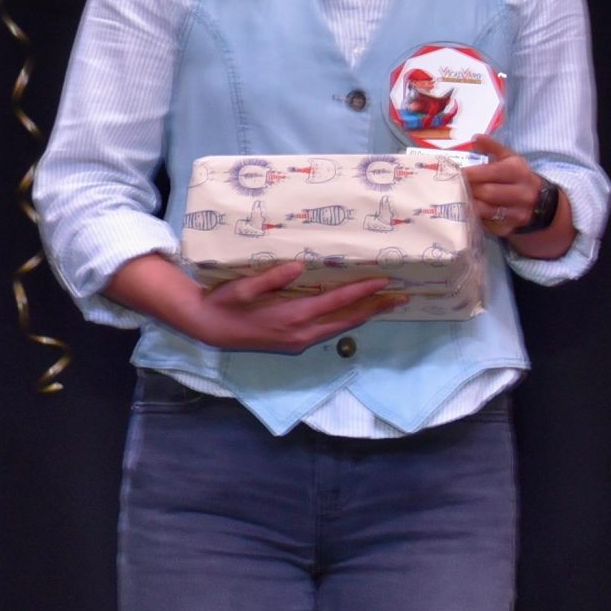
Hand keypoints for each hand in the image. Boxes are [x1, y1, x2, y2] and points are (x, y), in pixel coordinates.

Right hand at [172, 263, 403, 353]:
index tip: (385, 282)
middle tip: (402, 297)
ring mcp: (299, 341)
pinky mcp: (294, 343)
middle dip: (376, 308)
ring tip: (386, 304)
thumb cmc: (225, 303)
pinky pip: (329, 331)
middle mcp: (302, 333)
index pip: (337, 302)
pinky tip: (355, 313)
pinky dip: (347, 321)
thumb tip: (298, 267)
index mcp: (293, 317)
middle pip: (348, 320)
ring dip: (365, 315)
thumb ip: (271, 279)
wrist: (208, 328)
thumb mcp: (243, 288)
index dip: (362, 292)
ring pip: (341, 328)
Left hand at [465, 136, 545, 238]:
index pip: (491, 172)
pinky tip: (467, 211)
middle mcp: (521, 193)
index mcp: (519, 172)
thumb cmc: (518, 178)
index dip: (470, 173)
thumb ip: (493, 147)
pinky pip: (486, 223)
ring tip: (456, 198)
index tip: (455, 173)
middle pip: (487, 192)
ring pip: (485, 210)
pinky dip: (474, 217)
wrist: (541, 204)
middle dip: (467, 189)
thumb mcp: (511, 159)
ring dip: (468, 204)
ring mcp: (516, 213)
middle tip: (452, 186)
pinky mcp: (509, 228)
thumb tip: (476, 138)